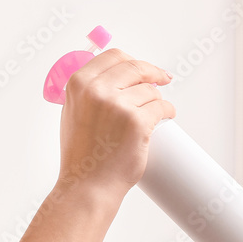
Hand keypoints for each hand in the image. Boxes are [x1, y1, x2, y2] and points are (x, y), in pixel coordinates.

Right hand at [57, 48, 175, 199]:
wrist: (86, 184)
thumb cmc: (82, 153)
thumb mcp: (74, 111)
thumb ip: (90, 90)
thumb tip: (116, 74)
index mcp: (79, 84)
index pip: (114, 56)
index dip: (133, 61)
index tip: (144, 68)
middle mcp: (96, 91)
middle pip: (136, 67)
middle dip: (153, 72)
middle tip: (163, 78)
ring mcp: (118, 105)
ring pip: (151, 90)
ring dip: (157, 100)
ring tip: (152, 114)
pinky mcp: (138, 122)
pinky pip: (162, 106)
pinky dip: (168, 111)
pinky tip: (167, 115)